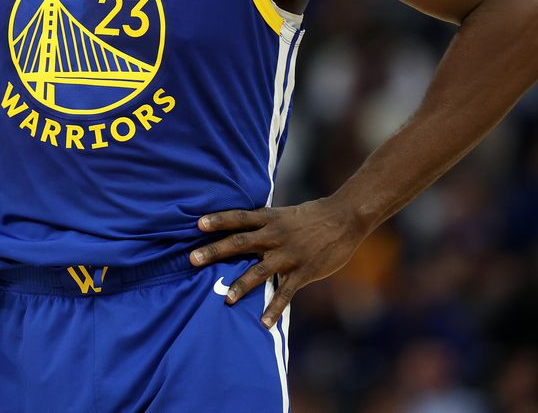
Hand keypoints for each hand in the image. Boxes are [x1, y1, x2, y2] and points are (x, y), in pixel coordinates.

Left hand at [190, 197, 367, 328]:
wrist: (344, 218)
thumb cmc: (312, 216)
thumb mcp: (284, 214)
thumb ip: (264, 223)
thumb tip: (241, 227)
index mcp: (269, 219)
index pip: (239, 218)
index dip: (218, 220)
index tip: (198, 224)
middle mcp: (275, 236)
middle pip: (240, 243)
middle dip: (215, 251)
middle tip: (192, 259)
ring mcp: (288, 255)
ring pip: (259, 271)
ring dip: (241, 285)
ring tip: (226, 299)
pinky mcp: (303, 272)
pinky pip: (285, 293)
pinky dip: (275, 309)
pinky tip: (264, 323)